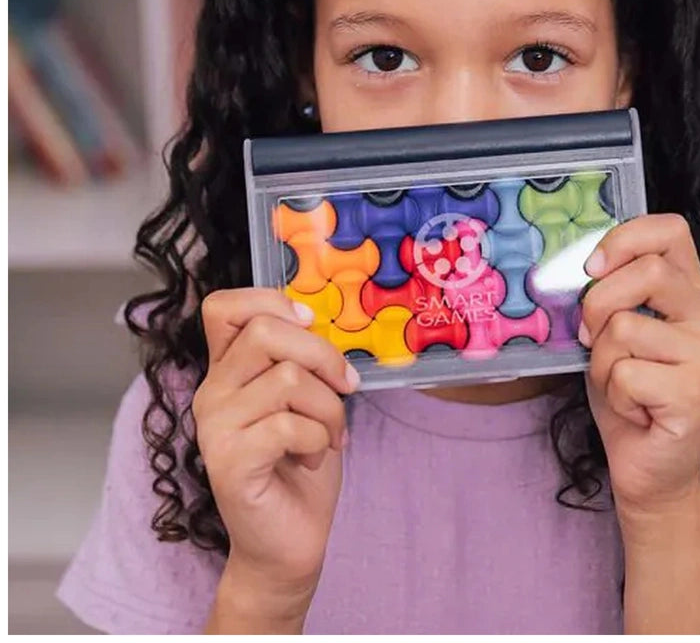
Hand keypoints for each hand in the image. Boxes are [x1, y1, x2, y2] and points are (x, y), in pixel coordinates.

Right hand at [192, 287, 357, 618]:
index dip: (269, 301)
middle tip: (345, 387)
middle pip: (265, 332)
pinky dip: (319, 437)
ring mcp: (215, 428)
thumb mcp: (306, 396)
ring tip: (329, 435)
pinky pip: (289, 424)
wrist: (289, 541)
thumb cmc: (302, 462)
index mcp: (227, 370)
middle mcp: (212, 392)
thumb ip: (299, 357)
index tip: (308, 323)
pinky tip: (314, 457)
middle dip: (322, 355)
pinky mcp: (229, 462)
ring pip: (289, 378)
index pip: (223, 307)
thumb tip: (317, 319)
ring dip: (329, 407)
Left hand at [578, 214, 699, 526]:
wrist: (649, 468)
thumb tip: (578, 269)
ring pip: (625, 327)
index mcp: (692, 292)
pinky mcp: (698, 393)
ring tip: (623, 385)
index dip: (625, 238)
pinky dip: (613, 395)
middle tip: (593, 340)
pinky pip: (626, 373)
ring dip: (603, 362)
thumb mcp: (614, 331)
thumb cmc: (629, 393)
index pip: (671, 230)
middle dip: (598, 305)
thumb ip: (611, 294)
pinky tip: (636, 410)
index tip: (594, 267)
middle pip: (646, 272)